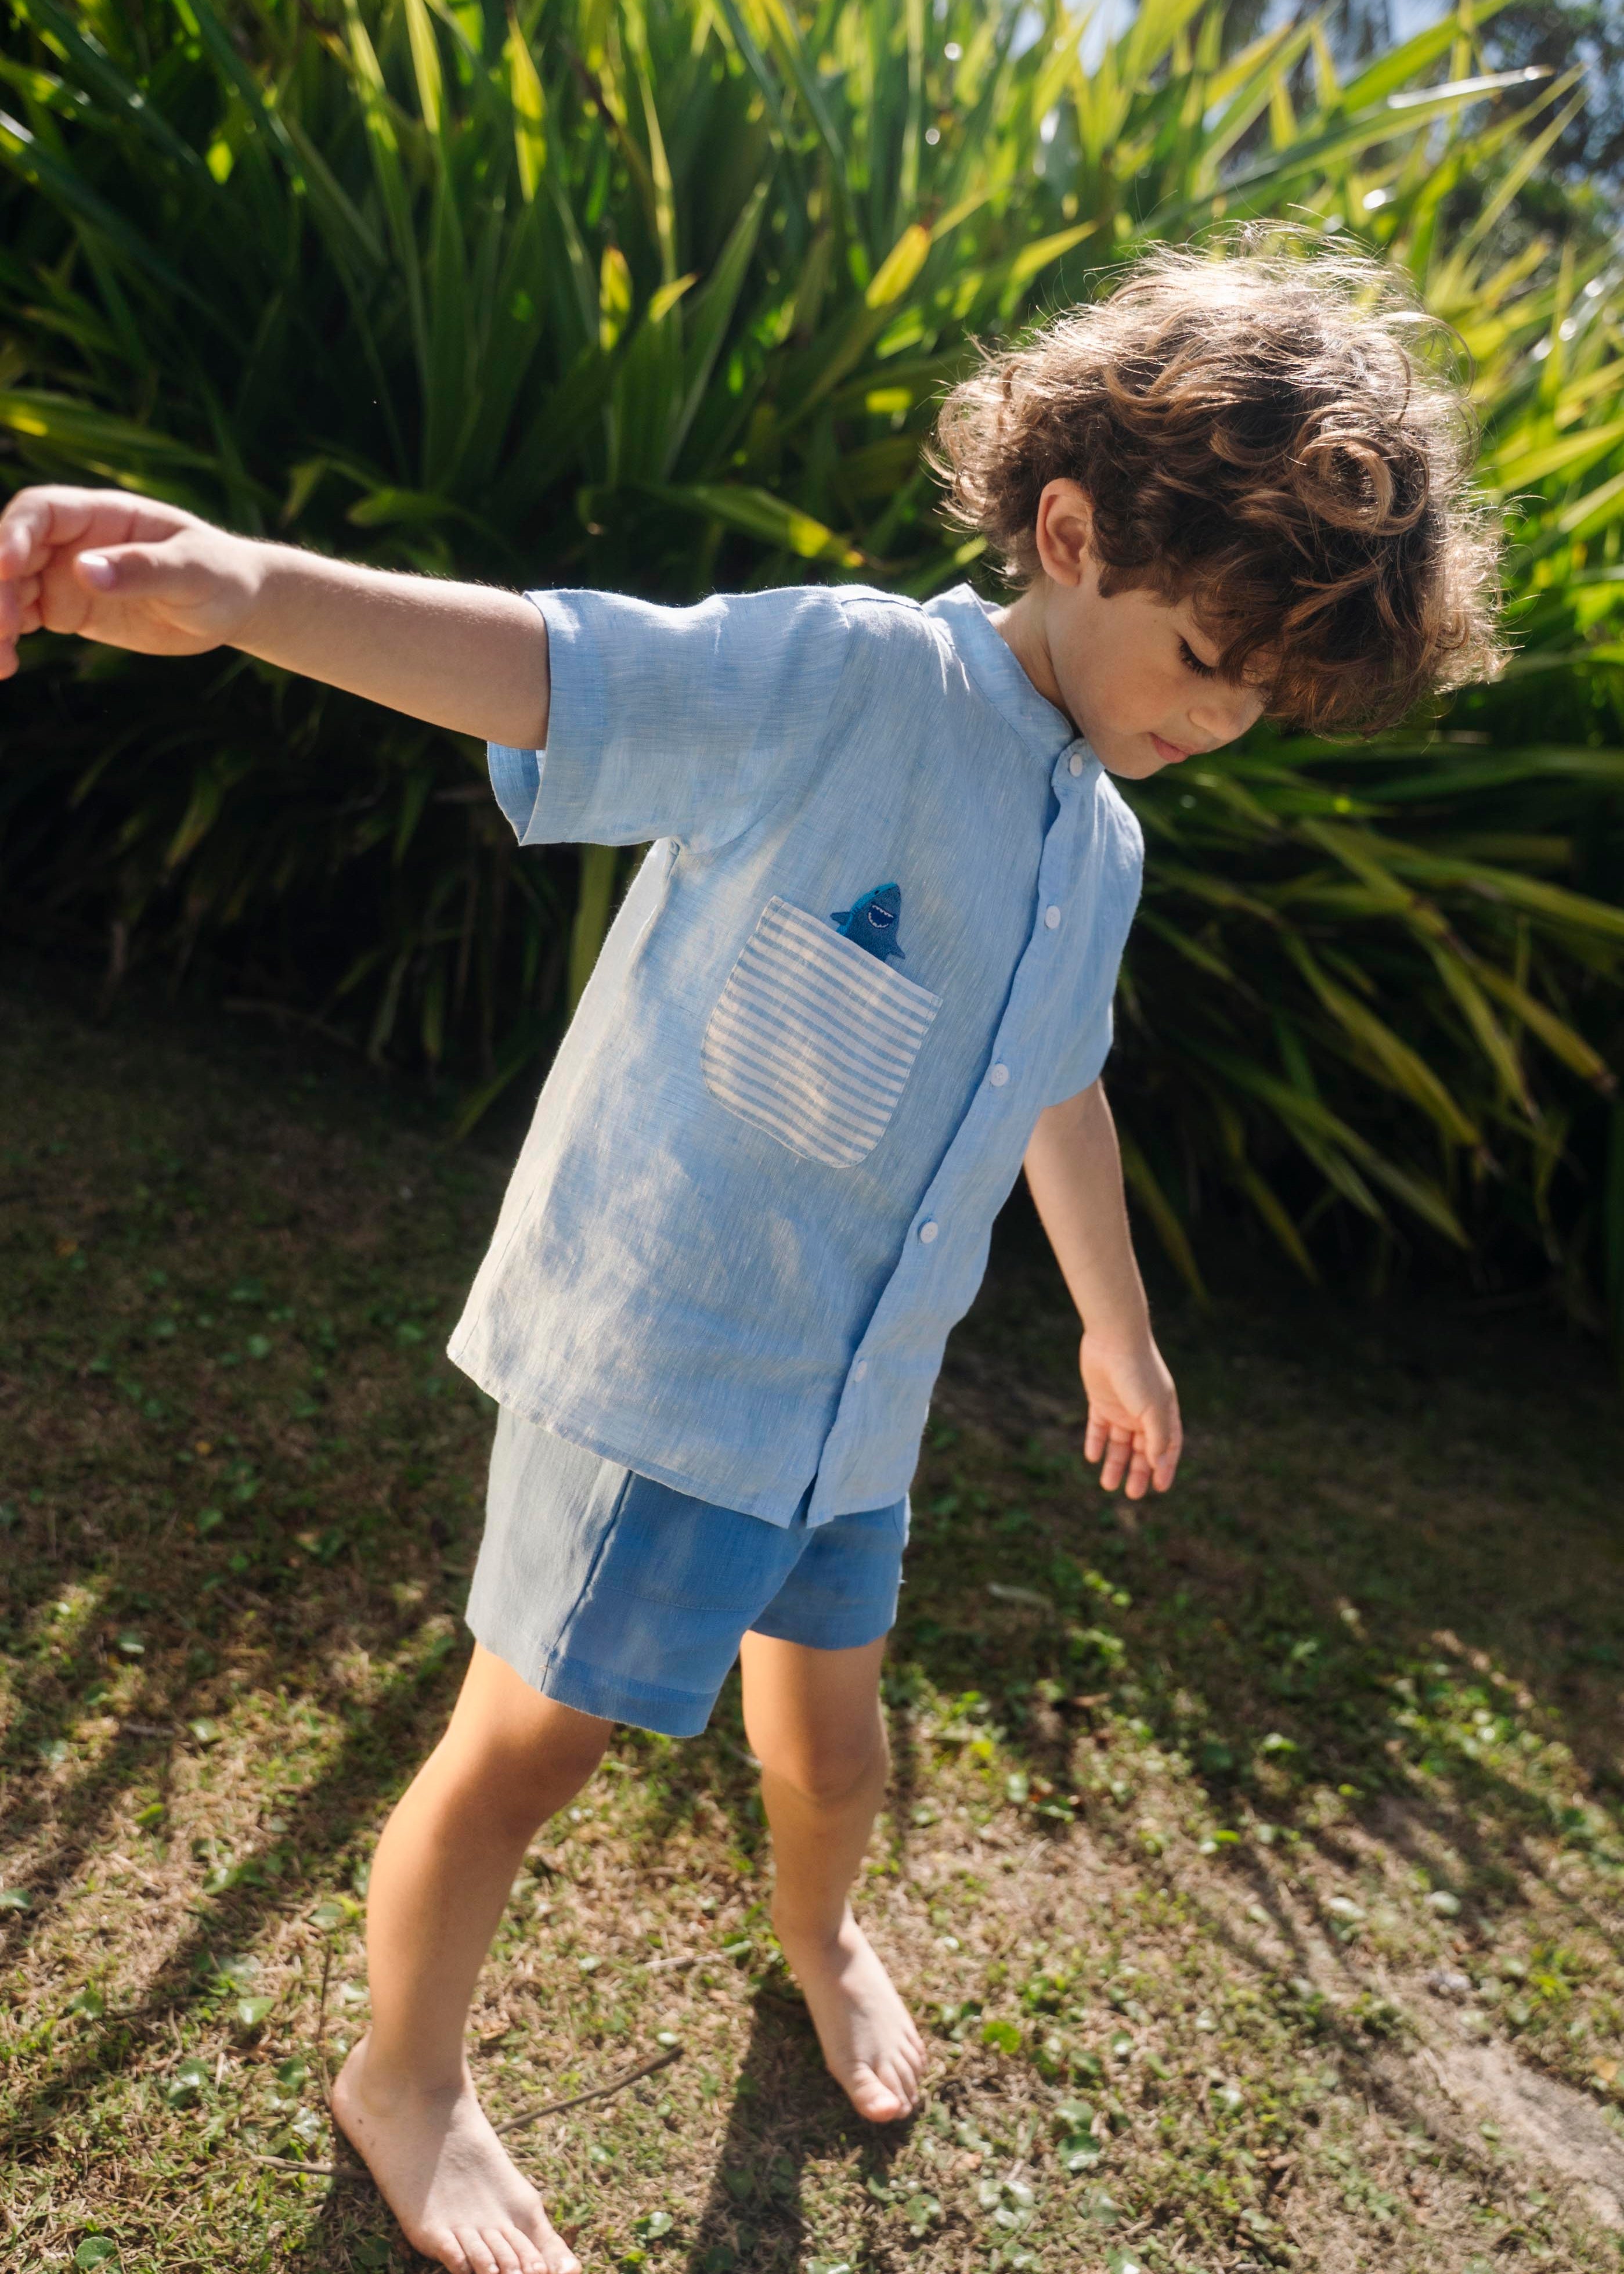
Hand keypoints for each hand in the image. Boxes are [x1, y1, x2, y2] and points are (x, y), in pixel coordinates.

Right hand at [0, 483, 262, 675]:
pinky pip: (24, 619)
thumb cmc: (220, 575)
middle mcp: (74, 541)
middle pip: (13, 552)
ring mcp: (66, 576)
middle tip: (4, 627)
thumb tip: (83, 570)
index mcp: (103, 515)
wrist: (233, 606)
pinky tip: (5, 665)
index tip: (6, 567)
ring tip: (0, 661)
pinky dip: (8, 640)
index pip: (41, 512)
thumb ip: (142, 569)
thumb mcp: (192, 572)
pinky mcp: (67, 610)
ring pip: (11, 589)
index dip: (14, 534)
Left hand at [1079, 1328, 1181, 1497]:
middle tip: (1132, 1494)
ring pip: (1118, 1442)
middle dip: (1138, 1472)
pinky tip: (1093, 1457)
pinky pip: (1098, 1426)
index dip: (1165, 1467)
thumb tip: (1158, 1464)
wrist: (1113, 1338)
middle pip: (1142, 1449)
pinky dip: (1096, 1442)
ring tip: (1107, 1484)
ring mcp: (1121, 1406)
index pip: (1168, 1446)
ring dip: (1114, 1462)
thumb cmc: (1138, 1372)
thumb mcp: (1153, 1408)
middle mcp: (1143, 1412)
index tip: (1160, 1488)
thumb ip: (1157, 1437)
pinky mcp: (1100, 1399)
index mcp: (1163, 1412)